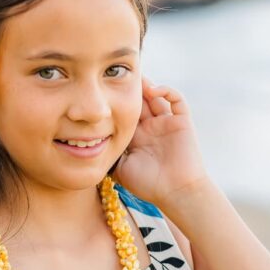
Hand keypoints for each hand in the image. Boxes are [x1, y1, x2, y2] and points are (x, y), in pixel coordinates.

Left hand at [109, 77, 207, 209]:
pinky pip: (176, 100)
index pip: (124, 113)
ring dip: (146, 86)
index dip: (115, 101)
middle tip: (117, 76)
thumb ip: (109, 153)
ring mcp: (166, 124)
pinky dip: (166, 91)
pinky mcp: (181, 122)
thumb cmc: (148, 184)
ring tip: (135, 79)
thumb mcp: (120, 168)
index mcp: (135, 137)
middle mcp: (151, 128)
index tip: (102, 89)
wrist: (176, 193)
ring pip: (156, 96)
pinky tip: (153, 91)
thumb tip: (88, 142)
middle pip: (139, 101)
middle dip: (129, 89)